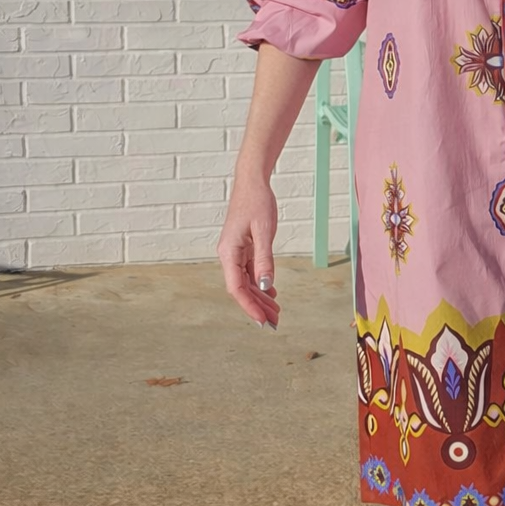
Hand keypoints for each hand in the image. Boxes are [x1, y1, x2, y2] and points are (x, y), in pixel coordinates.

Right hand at [217, 175, 281, 329]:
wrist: (252, 182)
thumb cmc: (256, 202)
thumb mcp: (264, 231)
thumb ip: (264, 259)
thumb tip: (265, 285)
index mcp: (228, 252)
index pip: (236, 288)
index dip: (249, 307)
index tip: (262, 321)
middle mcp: (228, 255)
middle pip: (241, 288)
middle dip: (257, 307)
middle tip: (274, 323)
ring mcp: (235, 252)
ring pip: (246, 282)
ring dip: (259, 298)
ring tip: (276, 312)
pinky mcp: (243, 248)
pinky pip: (250, 272)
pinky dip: (260, 284)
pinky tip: (271, 293)